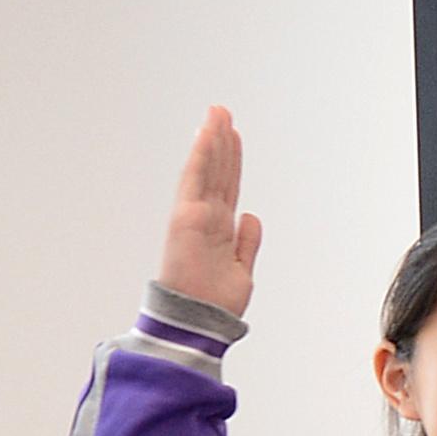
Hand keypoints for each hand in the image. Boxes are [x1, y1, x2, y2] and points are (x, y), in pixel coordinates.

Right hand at [161, 107, 261, 317]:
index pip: (227, 187)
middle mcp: (206, 219)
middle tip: (223, 111)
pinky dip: (201, 155)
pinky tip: (208, 133)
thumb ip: (246, 243)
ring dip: (212, 139)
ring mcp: (195, 215)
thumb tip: (251, 217)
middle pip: (218, 172)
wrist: (198, 324)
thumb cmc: (215, 306)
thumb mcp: (241, 271)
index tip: (234, 136)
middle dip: (221, 141)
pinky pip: (195, 179)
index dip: (232, 161)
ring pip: (207, 169)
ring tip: (218, 112)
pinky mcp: (185, 216)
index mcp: (219, 230)